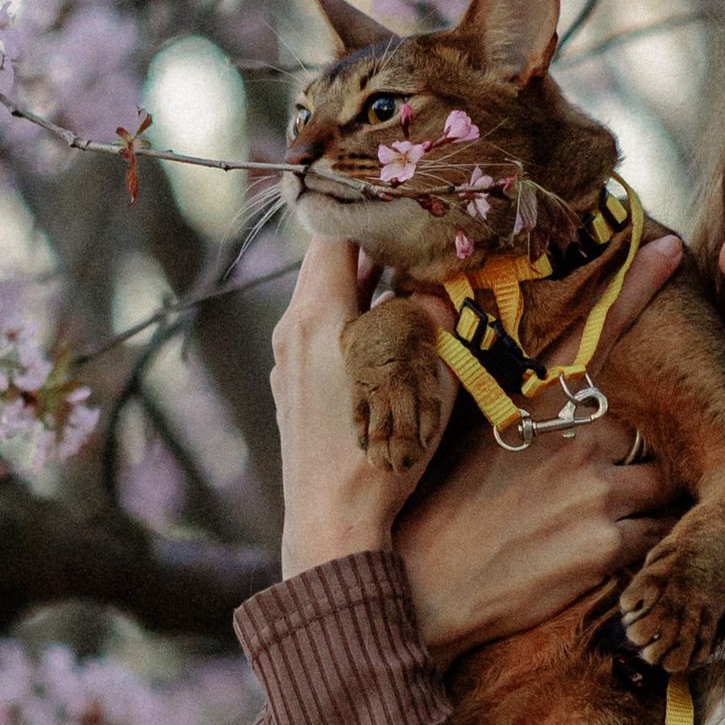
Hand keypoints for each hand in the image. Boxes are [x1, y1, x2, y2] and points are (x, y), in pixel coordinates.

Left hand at [270, 238, 457, 577]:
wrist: (332, 523)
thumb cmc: (378, 449)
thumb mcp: (423, 374)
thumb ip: (433, 318)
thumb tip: (438, 288)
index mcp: (315, 314)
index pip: (334, 232)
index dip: (369, 209)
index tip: (406, 201)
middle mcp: (291, 330)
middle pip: (329, 266)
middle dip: (375, 248)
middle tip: (420, 236)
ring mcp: (287, 362)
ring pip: (327, 301)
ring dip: (367, 287)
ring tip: (413, 282)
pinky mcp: (293, 391)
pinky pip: (323, 336)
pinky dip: (354, 322)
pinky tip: (390, 336)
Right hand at [398, 234, 687, 662]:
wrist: (420, 593)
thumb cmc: (429, 515)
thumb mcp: (453, 436)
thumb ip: (489, 393)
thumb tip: (479, 345)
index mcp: (529, 407)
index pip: (590, 336)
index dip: (633, 289)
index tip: (665, 252)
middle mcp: (570, 440)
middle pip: (641, 424)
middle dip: (634, 448)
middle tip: (606, 475)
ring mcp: (594, 493)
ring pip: (661, 479)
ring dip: (647, 496)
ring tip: (608, 521)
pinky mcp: (605, 549)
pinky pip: (658, 534)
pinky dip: (648, 543)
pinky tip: (611, 556)